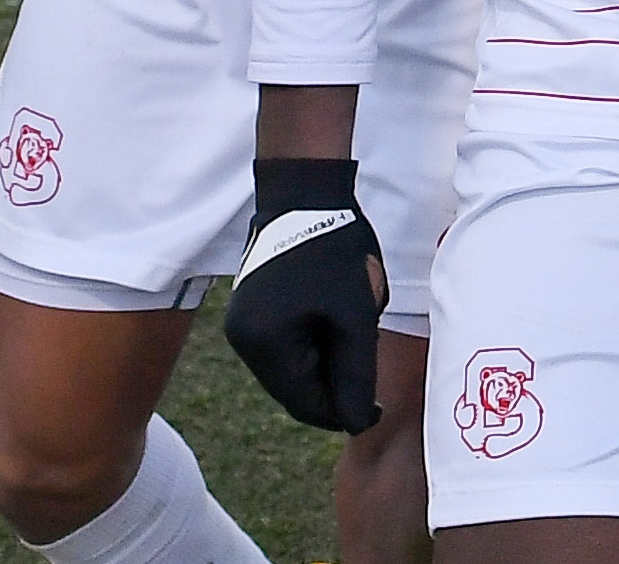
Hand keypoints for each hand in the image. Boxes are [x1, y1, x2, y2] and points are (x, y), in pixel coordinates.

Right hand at [223, 158, 386, 432]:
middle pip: (293, 391)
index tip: (377, 410)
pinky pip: (281, 350)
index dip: (342, 413)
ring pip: (288, 373)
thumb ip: (355, 372)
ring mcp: (241, 327)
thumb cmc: (336, 251)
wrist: (306, 194)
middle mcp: (243, 341)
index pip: (304, 403)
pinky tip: (336, 331)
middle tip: (370, 380)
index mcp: (265, 345)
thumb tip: (355, 423)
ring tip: (354, 345)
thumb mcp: (356, 315)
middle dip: (332, 391)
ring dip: (322, 371)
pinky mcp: (248, 313)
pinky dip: (310, 350)